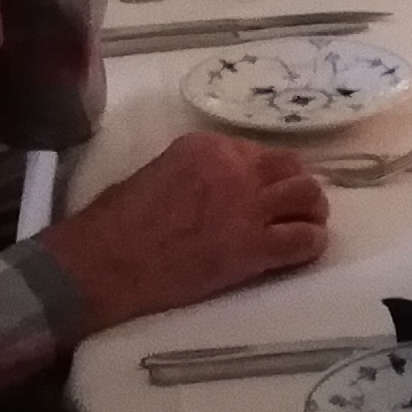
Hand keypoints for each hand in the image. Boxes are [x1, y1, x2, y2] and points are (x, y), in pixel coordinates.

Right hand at [47, 130, 328, 331]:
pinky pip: (303, 240)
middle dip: (297, 188)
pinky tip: (303, 251)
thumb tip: (211, 189)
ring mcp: (246, 207)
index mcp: (206, 147)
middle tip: (294, 209)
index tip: (264, 193)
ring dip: (312, 212)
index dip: (267, 175)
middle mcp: (233, 168)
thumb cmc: (111, 224)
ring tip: (307, 227)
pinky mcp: (251, 247)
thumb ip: (193, 174)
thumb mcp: (154, 174)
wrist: (99, 264)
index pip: (259, 153)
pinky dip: (310, 244)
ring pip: (307, 197)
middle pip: (291, 168)